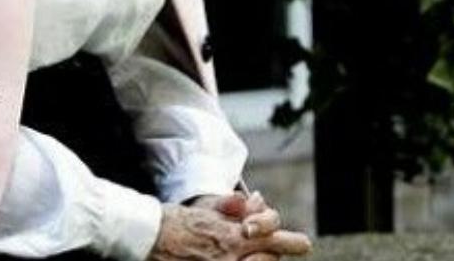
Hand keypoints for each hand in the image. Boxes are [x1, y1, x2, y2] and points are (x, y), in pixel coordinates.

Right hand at [147, 202, 311, 260]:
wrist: (150, 236)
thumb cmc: (177, 219)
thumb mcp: (208, 208)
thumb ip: (234, 206)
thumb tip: (256, 199)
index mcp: (232, 236)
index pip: (272, 238)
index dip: (289, 240)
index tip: (303, 243)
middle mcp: (231, 259)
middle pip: (270, 260)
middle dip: (275, 254)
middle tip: (278, 250)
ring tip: (261, 255)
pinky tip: (245, 260)